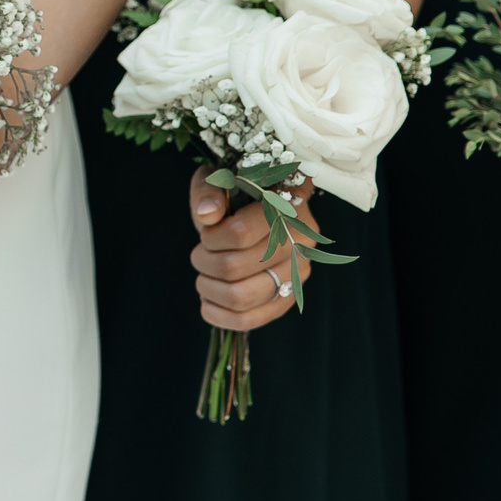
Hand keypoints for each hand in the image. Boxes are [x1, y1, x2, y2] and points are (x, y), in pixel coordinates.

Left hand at [188, 167, 311, 332]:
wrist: (258, 213)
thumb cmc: (235, 195)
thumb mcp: (218, 180)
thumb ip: (211, 191)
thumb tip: (207, 214)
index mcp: (286, 206)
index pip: (239, 232)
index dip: (211, 238)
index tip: (207, 234)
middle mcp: (300, 242)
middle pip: (235, 267)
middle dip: (203, 263)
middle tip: (200, 256)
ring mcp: (298, 273)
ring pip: (240, 296)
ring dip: (209, 289)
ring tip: (205, 277)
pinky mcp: (288, 298)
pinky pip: (249, 320)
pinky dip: (219, 316)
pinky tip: (208, 302)